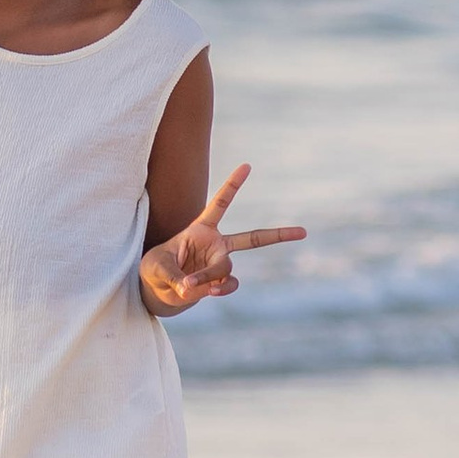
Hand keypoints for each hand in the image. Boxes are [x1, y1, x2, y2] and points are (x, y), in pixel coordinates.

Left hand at [140, 164, 304, 314]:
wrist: (157, 291)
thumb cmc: (154, 269)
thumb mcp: (156, 267)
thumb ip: (175, 276)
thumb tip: (193, 289)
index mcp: (201, 229)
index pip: (220, 204)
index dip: (233, 185)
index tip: (247, 166)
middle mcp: (216, 245)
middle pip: (252, 238)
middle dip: (278, 235)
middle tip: (304, 232)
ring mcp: (219, 265)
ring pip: (226, 268)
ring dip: (211, 276)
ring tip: (193, 284)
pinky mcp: (218, 283)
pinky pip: (227, 284)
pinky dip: (219, 289)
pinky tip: (210, 292)